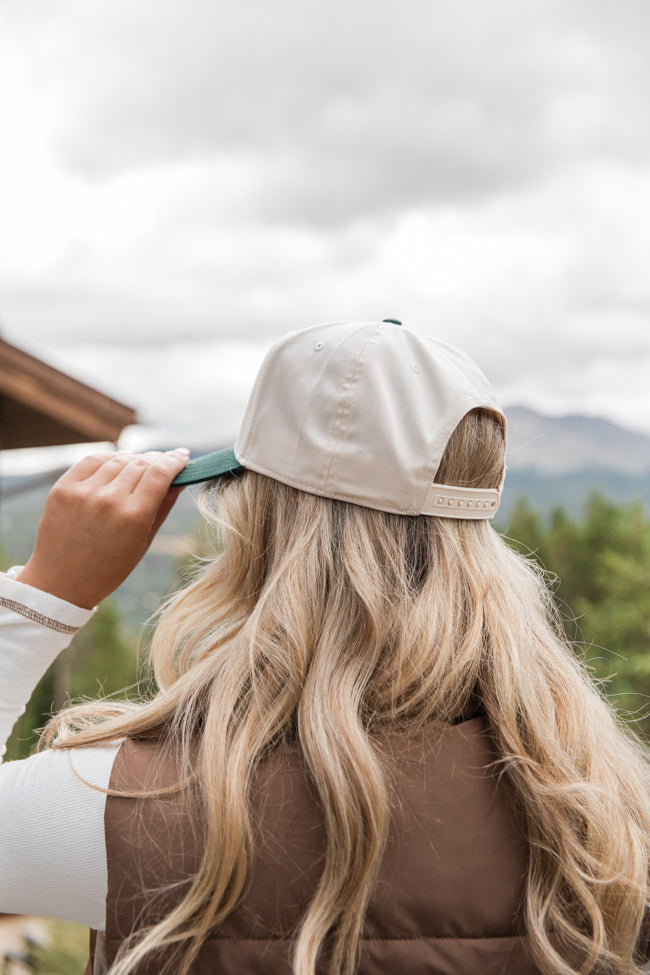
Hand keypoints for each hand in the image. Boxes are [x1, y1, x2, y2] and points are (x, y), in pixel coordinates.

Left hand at [16, 448, 189, 608]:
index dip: (175, 461)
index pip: (161, 473)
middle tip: (166, 460)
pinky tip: (117, 462)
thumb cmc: (109, 569)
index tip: (183, 456)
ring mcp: (83, 492)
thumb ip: (163, 506)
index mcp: (134, 517)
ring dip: (134, 458)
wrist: (60, 583)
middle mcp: (109, 500)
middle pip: (142, 463)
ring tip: (142, 463)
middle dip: (158, 459)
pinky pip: (92, 460)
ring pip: (118, 459)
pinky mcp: (63, 489)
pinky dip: (109, 458)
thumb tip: (180, 479)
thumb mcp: (144, 542)